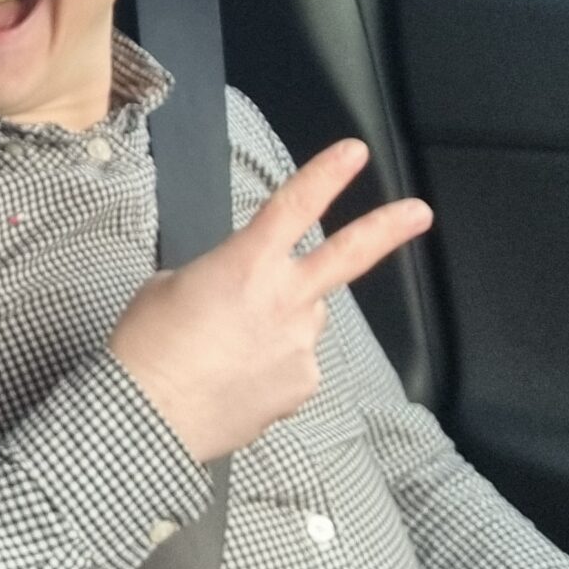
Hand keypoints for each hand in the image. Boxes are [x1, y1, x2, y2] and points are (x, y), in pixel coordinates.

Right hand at [106, 139, 431, 463]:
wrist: (149, 415)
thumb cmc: (147, 346)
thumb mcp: (168, 287)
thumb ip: (218, 277)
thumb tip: (238, 292)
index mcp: (246, 263)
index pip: (293, 206)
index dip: (327, 174)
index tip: (356, 152)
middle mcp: (285, 299)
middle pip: (347, 256)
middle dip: (386, 229)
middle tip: (420, 212)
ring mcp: (300, 345)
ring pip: (303, 319)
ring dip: (281, 322)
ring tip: (230, 350)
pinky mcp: (303, 385)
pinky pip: (295, 363)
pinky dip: (272, 366)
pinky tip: (237, 380)